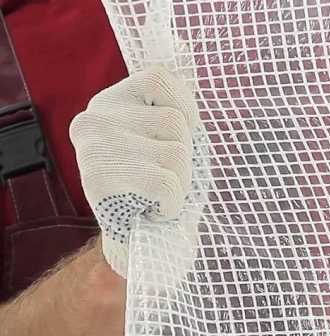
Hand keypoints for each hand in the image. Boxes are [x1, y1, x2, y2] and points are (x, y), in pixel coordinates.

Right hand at [69, 66, 199, 276]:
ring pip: (176, 151)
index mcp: (113, 102)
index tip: (187, 139)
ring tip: (162, 197)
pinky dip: (173, 203)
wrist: (140, 246)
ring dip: (182, 184)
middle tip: (169, 182)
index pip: (162, 78)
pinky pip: (166, 181)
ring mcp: (94, 146)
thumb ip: (175, 108)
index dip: (189, 110)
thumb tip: (187, 49)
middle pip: (177, 122)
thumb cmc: (162, 190)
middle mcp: (96, 117)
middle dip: (188, 160)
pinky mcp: (99, 177)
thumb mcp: (169, 142)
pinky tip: (155, 210)